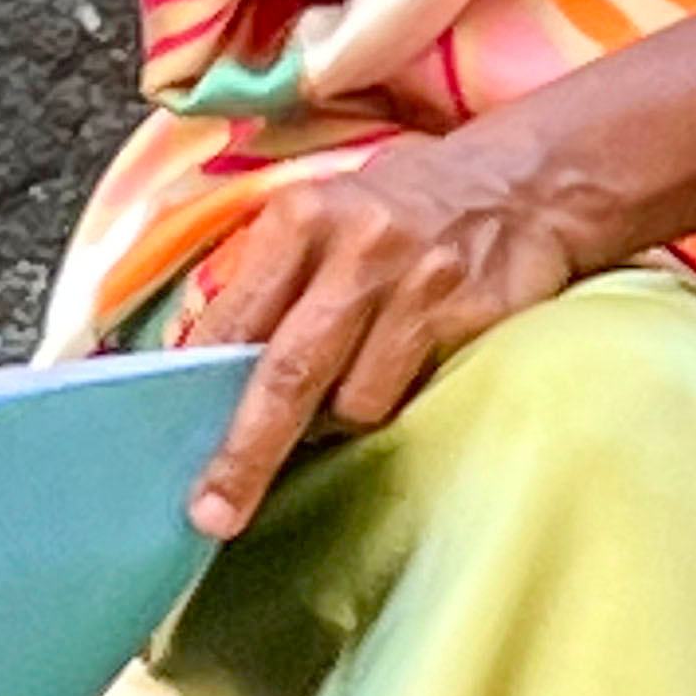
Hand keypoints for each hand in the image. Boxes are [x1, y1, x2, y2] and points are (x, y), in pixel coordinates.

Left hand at [184, 131, 582, 539]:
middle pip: (287, 374)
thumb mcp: (323, 218)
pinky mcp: (473, 320)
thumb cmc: (401, 208)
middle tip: (212, 515)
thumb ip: (267, 285)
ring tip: (354, 384)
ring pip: (356, 404)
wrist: (527, 180)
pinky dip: (397, 406)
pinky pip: (414, 400)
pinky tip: (402, 378)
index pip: (233, 323)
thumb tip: (197, 372)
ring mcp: (421, 287)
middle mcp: (358, 250)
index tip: (168, 456)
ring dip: (341, 418)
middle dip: (244, 454)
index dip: (195, 395)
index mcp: (303, 219)